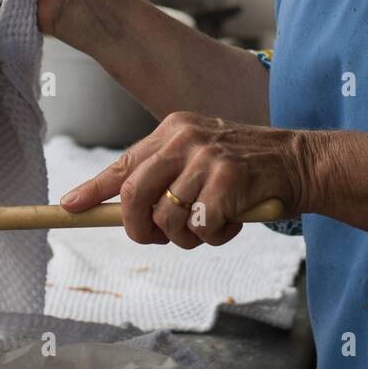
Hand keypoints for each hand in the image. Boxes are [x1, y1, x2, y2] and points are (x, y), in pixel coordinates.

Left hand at [59, 112, 312, 247]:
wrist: (300, 161)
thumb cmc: (246, 171)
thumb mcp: (200, 160)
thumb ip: (165, 177)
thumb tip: (120, 210)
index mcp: (173, 130)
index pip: (123, 164)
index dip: (92, 189)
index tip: (67, 207)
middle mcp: (184, 138)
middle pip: (133, 196)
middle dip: (139, 229)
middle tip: (158, 238)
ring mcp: (206, 156)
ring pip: (167, 220)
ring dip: (186, 239)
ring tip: (211, 227)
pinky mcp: (228, 178)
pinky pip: (200, 227)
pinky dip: (215, 236)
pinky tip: (232, 222)